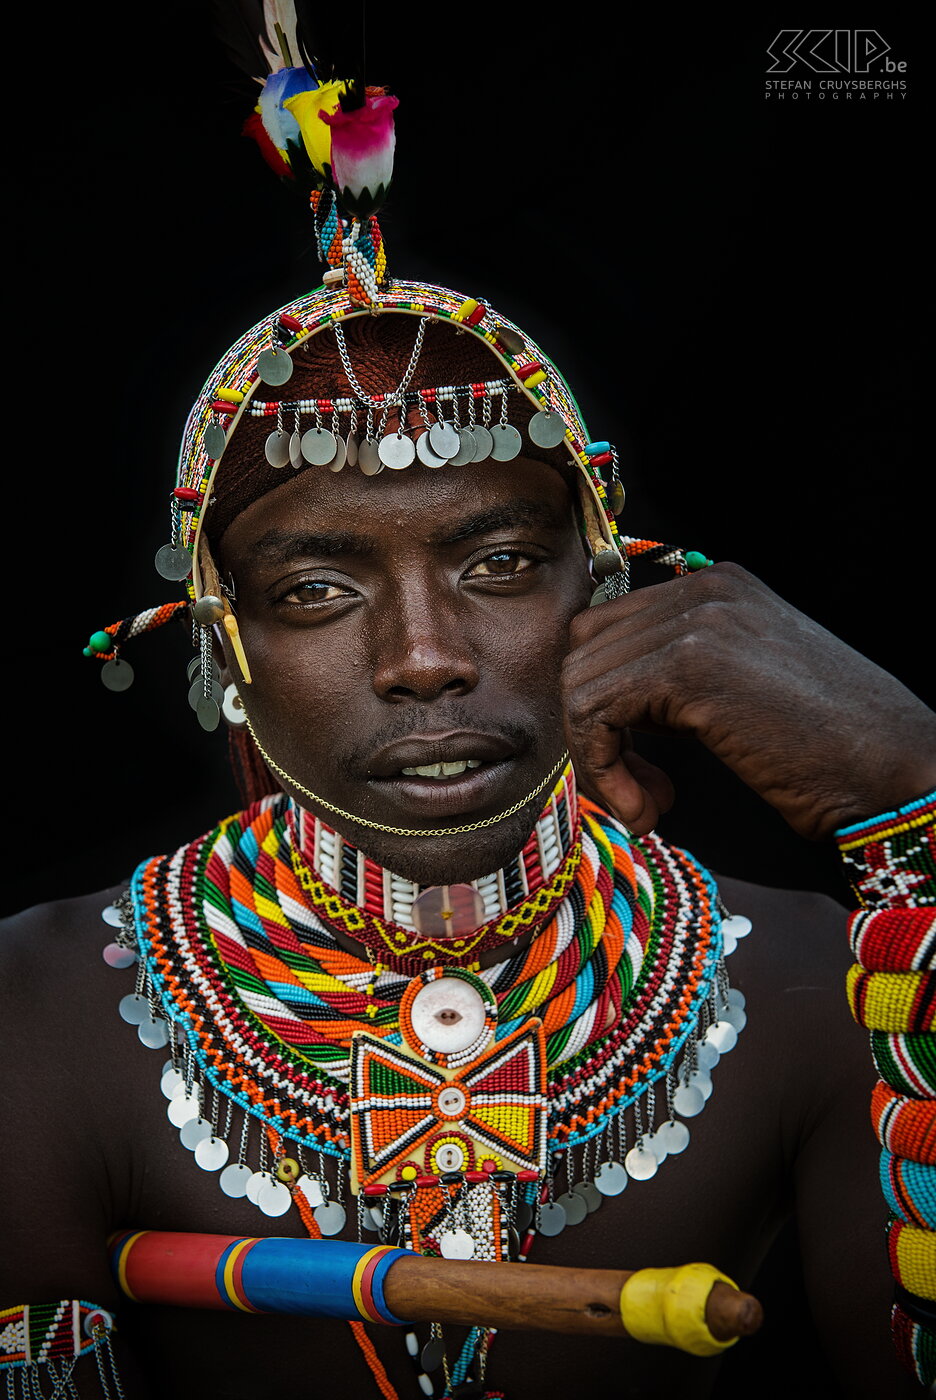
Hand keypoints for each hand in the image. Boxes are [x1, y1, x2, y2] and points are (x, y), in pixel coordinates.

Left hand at [561, 562, 935, 839]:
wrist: (890, 769)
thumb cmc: (827, 747)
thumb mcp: (741, 687)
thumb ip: (679, 677)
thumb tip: (602, 705)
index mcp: (716, 587)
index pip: (607, 627)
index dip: (602, 700)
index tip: (634, 765)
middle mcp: (702, 590)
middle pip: (583, 648)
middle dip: (591, 727)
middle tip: (635, 789)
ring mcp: (695, 622)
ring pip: (580, 682)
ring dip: (599, 758)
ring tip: (646, 804)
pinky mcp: (687, 668)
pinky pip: (595, 713)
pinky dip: (605, 770)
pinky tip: (648, 810)